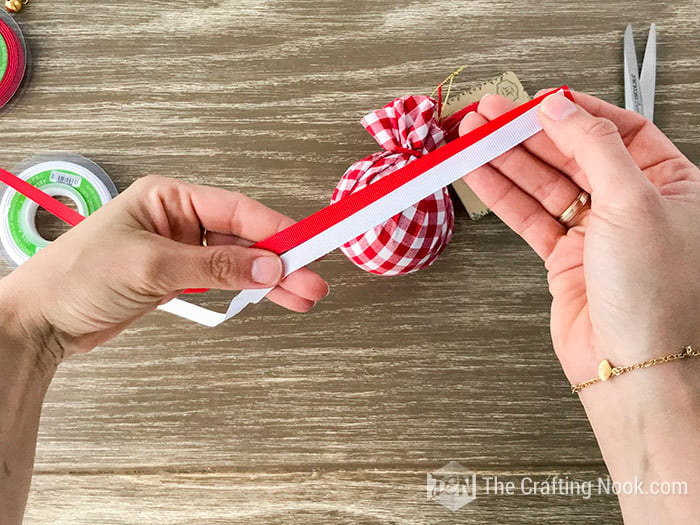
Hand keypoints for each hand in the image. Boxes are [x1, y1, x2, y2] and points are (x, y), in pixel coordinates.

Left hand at [0, 175, 328, 361]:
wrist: (40, 320)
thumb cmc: (76, 277)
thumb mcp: (152, 266)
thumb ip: (214, 267)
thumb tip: (266, 266)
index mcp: (168, 197)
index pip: (236, 210)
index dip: (276, 229)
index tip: (307, 245)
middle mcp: (177, 219)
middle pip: (243, 237)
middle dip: (280, 260)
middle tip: (312, 281)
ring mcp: (178, 250)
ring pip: (237, 261)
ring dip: (269, 279)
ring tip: (302, 296)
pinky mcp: (176, 277)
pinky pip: (222, 279)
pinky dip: (246, 289)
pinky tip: (269, 296)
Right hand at [459, 91, 699, 521]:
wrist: (630, 366)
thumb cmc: (655, 294)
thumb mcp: (633, 201)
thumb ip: (593, 147)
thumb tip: (561, 109)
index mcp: (669, 184)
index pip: (618, 129)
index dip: (575, 112)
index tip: (535, 101)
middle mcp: (632, 205)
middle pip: (572, 155)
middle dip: (528, 134)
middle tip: (488, 117)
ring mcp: (596, 232)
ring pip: (544, 185)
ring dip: (506, 161)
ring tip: (472, 139)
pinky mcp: (565, 258)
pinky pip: (529, 217)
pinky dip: (502, 196)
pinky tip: (479, 176)